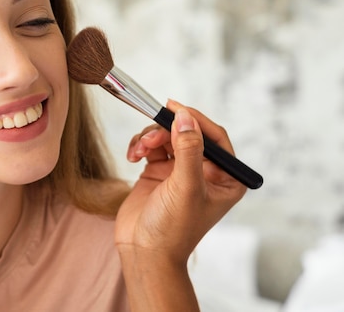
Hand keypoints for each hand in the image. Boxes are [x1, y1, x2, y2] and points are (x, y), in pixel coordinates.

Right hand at [115, 100, 246, 263]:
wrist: (143, 251)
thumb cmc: (173, 229)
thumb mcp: (186, 187)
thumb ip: (188, 149)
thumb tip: (185, 117)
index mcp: (225, 178)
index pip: (215, 137)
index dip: (196, 119)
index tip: (175, 107)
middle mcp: (204, 172)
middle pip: (187, 133)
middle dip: (166, 131)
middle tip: (150, 137)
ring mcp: (179, 172)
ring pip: (166, 137)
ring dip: (150, 138)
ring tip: (139, 151)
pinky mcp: (157, 173)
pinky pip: (150, 146)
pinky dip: (140, 146)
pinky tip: (133, 156)